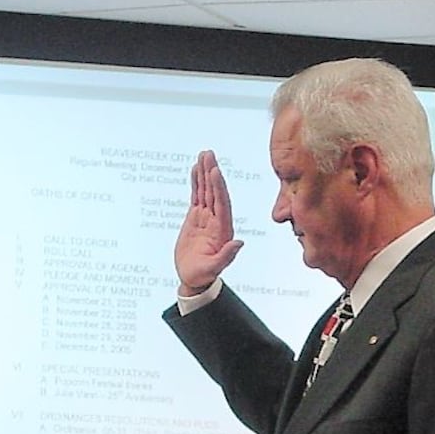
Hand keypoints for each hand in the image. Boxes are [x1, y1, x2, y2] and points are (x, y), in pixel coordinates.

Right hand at [174, 150, 242, 292]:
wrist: (195, 279)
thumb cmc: (204, 275)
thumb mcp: (214, 268)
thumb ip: (227, 256)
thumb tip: (239, 243)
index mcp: (223, 230)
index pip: (221, 204)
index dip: (218, 187)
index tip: (214, 172)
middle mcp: (217, 220)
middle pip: (215, 192)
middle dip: (211, 172)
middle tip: (208, 154)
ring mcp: (207, 217)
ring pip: (206, 190)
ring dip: (205, 173)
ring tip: (203, 155)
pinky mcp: (196, 218)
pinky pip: (197, 196)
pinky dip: (196, 183)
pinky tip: (195, 169)